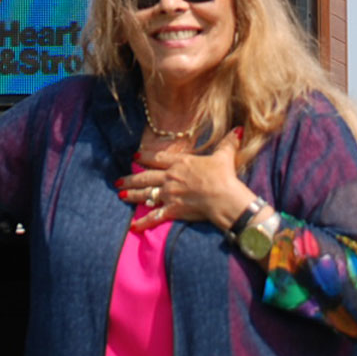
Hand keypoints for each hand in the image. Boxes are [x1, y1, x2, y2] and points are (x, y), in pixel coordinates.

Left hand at [119, 130, 252, 231]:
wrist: (223, 196)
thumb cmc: (224, 176)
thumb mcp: (225, 155)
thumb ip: (228, 142)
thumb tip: (237, 129)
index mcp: (181, 163)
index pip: (158, 158)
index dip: (146, 157)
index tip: (135, 157)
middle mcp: (171, 177)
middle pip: (146, 176)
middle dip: (131, 178)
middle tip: (119, 180)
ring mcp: (169, 194)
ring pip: (145, 194)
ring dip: (132, 194)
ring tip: (120, 195)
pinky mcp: (172, 210)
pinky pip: (154, 217)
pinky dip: (143, 222)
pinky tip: (132, 226)